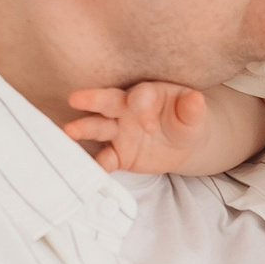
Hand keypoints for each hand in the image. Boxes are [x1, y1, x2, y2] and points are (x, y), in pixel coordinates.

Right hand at [65, 82, 264, 174]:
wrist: (184, 144)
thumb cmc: (187, 121)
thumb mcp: (194, 116)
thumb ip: (192, 109)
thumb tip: (196, 99)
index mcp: (146, 95)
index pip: (139, 98)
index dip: (142, 110)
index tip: (151, 127)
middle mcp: (126, 110)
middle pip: (108, 102)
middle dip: (93, 100)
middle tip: (75, 98)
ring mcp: (119, 132)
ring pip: (99, 128)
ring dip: (84, 129)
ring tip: (68, 131)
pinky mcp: (118, 154)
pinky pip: (106, 158)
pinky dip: (99, 164)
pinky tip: (91, 168)